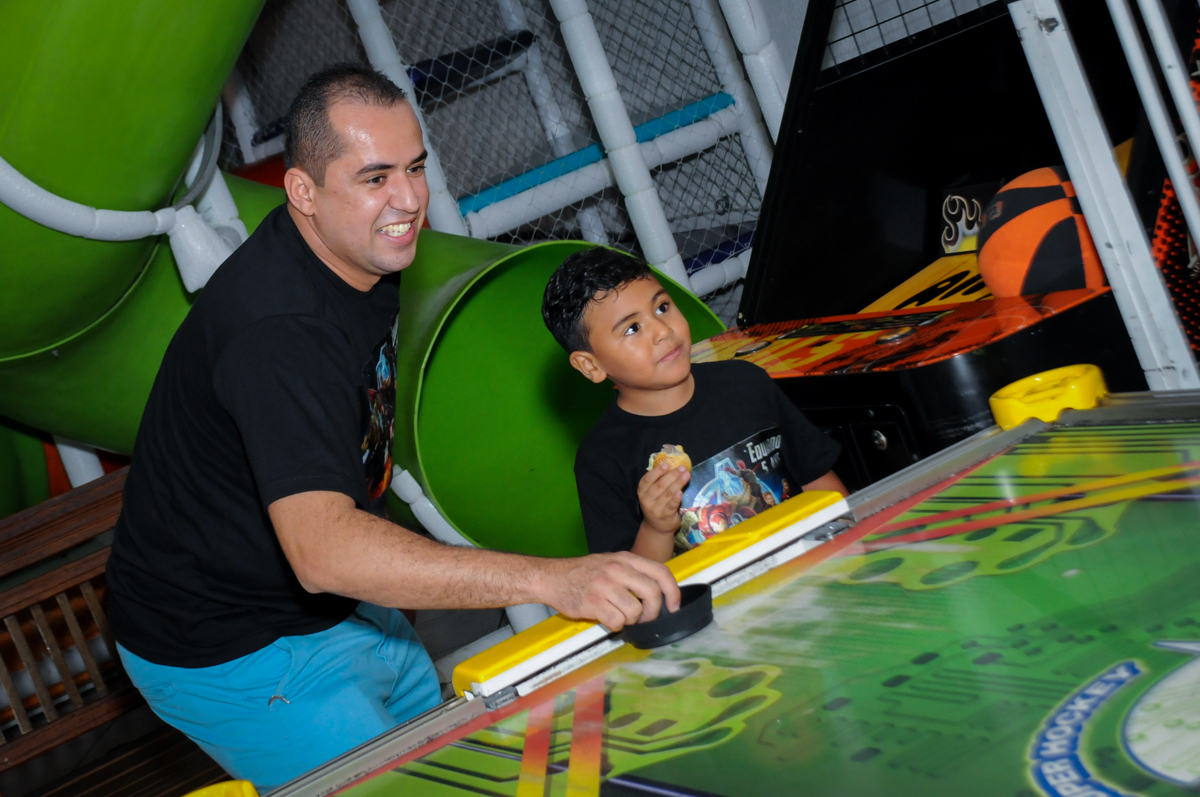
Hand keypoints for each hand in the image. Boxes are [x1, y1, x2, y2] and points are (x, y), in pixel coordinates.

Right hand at [533, 552, 680, 630]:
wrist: (551, 577)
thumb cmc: (582, 573)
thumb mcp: (611, 562)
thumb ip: (633, 572)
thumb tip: (658, 592)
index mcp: (625, 559)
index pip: (661, 572)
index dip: (673, 591)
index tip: (673, 606)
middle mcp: (617, 569)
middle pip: (653, 593)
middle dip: (653, 611)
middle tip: (645, 617)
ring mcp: (605, 586)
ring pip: (636, 611)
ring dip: (631, 620)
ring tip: (620, 615)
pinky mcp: (593, 602)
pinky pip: (617, 622)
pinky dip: (615, 626)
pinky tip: (607, 619)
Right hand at [638, 462, 689, 535]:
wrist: (657, 528)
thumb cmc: (656, 505)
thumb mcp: (651, 495)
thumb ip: (657, 482)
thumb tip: (672, 466)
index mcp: (642, 492)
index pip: (647, 480)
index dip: (656, 472)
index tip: (666, 464)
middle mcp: (647, 501)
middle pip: (659, 485)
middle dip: (672, 475)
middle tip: (682, 468)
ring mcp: (656, 509)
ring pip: (667, 494)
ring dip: (678, 483)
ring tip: (686, 475)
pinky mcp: (666, 516)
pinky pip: (671, 505)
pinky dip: (676, 498)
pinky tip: (681, 491)